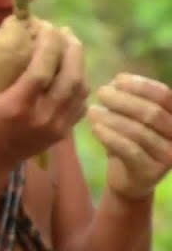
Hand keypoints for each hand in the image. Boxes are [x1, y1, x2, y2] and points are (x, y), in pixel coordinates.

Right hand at [0, 24, 88, 172]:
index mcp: (17, 105)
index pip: (43, 70)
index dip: (49, 45)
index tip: (45, 25)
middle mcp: (42, 117)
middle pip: (70, 79)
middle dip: (72, 50)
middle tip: (64, 31)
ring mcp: (55, 128)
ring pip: (80, 91)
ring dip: (79, 65)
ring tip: (71, 46)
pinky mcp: (61, 134)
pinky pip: (79, 105)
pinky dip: (80, 85)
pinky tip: (72, 72)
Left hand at [87, 73, 171, 199]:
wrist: (128, 176)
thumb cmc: (129, 137)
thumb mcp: (130, 114)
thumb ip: (128, 96)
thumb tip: (116, 82)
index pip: (164, 95)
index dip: (141, 85)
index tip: (117, 80)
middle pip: (152, 113)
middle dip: (123, 100)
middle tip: (100, 93)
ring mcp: (167, 157)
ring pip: (140, 132)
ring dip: (112, 118)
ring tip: (92, 111)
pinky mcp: (150, 172)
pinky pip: (130, 151)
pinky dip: (110, 137)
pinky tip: (95, 128)